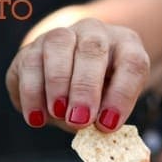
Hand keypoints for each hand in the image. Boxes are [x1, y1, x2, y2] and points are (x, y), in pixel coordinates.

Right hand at [5, 18, 149, 130]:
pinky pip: (30, 63)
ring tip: (58, 114)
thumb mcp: (113, 104)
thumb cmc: (101, 93)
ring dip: (57, 83)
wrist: (72, 77)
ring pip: (58, 45)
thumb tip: (95, 128)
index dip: (121, 95)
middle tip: (80, 120)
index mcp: (126, 46)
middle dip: (85, 87)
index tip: (108, 124)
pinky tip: (37, 118)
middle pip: (93, 48)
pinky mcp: (32, 47)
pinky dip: (32, 93)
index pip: (132, 64)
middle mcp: (95, 33)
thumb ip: (107, 114)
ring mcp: (63, 35)